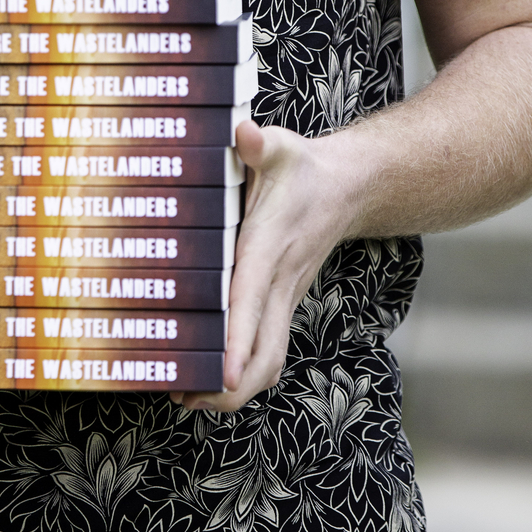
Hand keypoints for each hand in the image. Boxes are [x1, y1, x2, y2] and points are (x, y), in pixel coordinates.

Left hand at [169, 119, 360, 413]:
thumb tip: (244, 132)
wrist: (346, 188)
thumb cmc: (301, 168)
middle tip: (185, 398)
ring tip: (188, 399)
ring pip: (270, 362)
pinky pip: (268, 352)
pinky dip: (243, 375)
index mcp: (269, 248)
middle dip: (230, 385)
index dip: (237, 339)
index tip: (221, 372)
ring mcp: (283, 300)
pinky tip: (208, 380)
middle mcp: (279, 284)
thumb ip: (261, 143)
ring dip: (235, 390)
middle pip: (265, 353)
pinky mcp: (281, 306)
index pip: (252, 300)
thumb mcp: (281, 147)